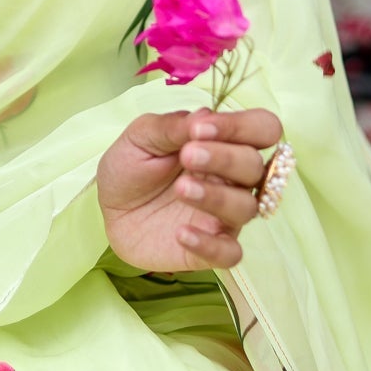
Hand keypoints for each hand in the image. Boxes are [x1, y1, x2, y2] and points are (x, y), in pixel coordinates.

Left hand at [96, 107, 284, 274]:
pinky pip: (230, 253)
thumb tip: (205, 116)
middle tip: (188, 155)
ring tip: (181, 189)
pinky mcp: (212, 248)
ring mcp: (225, 215)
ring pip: (247, 207)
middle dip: (226, 158)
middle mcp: (233, 179)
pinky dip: (211, 245)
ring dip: (217, 196)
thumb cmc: (131, 166)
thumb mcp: (142, 137)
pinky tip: (181, 233)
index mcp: (224, 143)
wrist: (108, 209)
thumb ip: (173, 127)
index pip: (262, 129)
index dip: (241, 126)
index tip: (201, 128)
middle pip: (255, 166)